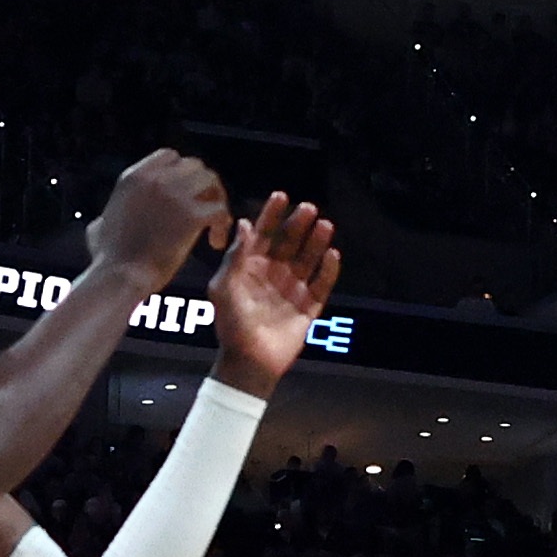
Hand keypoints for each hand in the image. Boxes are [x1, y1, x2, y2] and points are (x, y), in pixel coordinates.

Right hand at [89, 150, 231, 285]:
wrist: (120, 276)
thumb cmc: (109, 260)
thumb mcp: (99, 228)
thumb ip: (105, 218)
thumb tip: (101, 223)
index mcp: (134, 177)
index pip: (170, 156)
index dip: (182, 172)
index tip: (185, 191)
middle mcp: (156, 179)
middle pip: (194, 166)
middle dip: (202, 186)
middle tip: (204, 208)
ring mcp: (176, 195)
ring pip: (211, 182)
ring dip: (216, 200)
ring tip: (212, 225)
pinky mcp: (192, 216)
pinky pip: (220, 209)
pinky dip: (222, 224)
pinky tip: (215, 241)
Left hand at [205, 194, 342, 393]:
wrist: (249, 360)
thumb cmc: (231, 324)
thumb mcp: (223, 287)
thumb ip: (235, 256)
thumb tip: (242, 223)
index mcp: (252, 265)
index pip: (264, 233)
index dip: (272, 214)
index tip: (281, 196)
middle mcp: (274, 272)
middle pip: (290, 241)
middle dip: (298, 223)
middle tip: (308, 208)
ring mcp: (293, 288)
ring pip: (308, 258)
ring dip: (317, 241)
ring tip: (325, 225)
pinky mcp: (309, 306)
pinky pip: (323, 284)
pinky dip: (329, 270)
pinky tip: (333, 255)